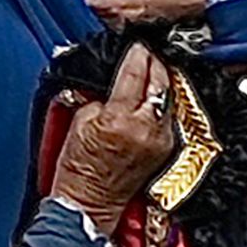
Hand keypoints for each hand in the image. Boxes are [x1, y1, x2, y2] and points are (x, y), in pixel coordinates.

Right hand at [47, 44, 179, 214]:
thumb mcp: (79, 121)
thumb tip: (116, 81)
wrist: (89, 202)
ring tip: (152, 69)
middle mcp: (145, 127)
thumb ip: (100, 96)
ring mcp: (159, 139)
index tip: (137, 44)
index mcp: (119, 117)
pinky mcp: (165, 150)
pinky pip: (169, 117)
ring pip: (168, 98)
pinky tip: (154, 97)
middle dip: (154, 62)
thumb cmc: (78, 166)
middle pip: (159, 81)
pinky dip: (163, 103)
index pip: (136, 73)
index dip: (137, 54)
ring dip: (161, 81)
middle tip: (147, 52)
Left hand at [70, 0, 212, 26]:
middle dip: (98, 3)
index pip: (94, 4)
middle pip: (100, 14)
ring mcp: (131, 24)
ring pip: (111, 19)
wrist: (183, 1)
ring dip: (109, 10)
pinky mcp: (139, 27)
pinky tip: (127, 5)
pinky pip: (123, 22)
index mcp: (119, 4)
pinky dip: (120, 14)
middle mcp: (122, 18)